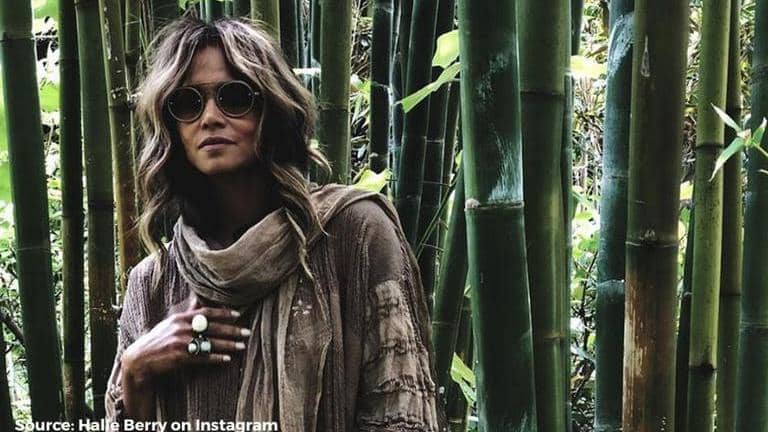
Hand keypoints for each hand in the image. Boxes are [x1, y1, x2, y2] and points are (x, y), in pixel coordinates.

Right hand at [121, 295, 249, 384]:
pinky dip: (215, 358)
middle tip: (247, 332)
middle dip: (231, 330)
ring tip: (241, 347)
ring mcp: (180, 342)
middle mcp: (181, 328)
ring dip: (228, 345)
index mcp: (180, 317)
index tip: (238, 315)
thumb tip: (199, 299)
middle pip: (212, 327)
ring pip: (209, 343)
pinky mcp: (179, 357)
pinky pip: (202, 357)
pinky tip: (227, 359)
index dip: (223, 313)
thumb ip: (187, 313)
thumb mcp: (171, 323)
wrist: (139, 360)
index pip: (206, 312)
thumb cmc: (158, 339)